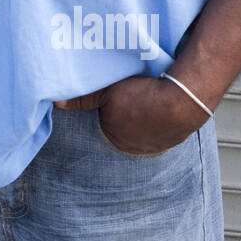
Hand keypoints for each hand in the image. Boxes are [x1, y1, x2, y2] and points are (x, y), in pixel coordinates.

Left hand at [54, 74, 207, 154]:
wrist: (183, 99)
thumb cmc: (143, 96)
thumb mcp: (107, 92)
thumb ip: (82, 98)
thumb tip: (56, 103)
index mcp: (115, 139)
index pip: (105, 122)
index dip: (107, 107)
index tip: (114, 95)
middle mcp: (134, 149)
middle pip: (124, 128)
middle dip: (125, 115)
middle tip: (131, 96)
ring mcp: (155, 146)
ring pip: (143, 129)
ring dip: (144, 116)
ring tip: (147, 100)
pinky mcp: (174, 140)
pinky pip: (161, 129)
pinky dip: (160, 118)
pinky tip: (161, 105)